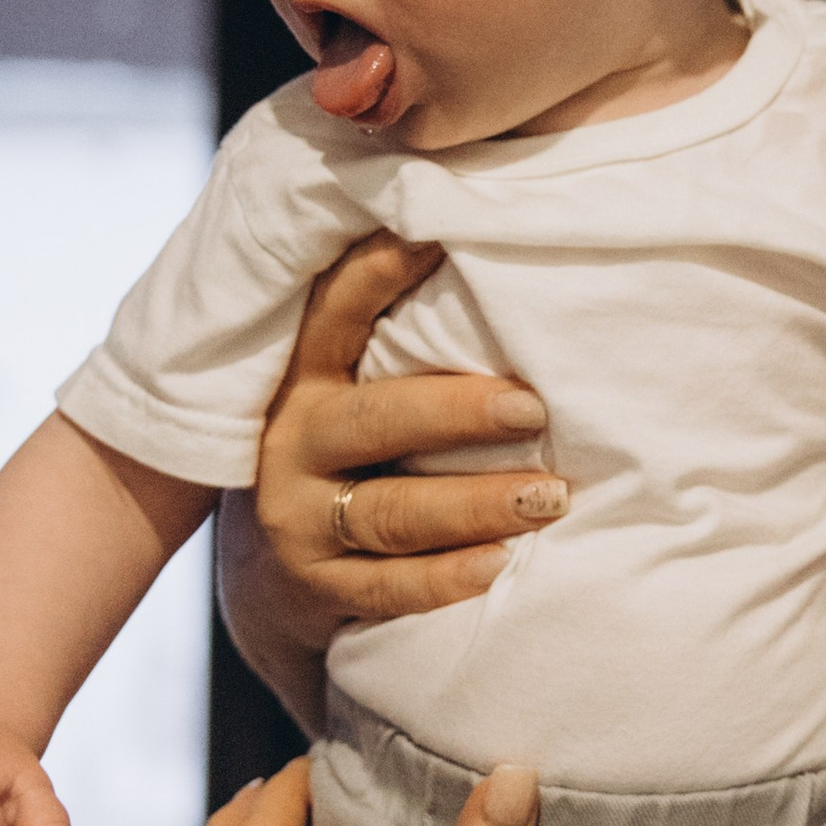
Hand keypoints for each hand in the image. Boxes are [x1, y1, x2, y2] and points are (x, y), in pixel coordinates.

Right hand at [221, 235, 567, 715]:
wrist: (275, 572)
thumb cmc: (349, 448)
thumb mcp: (346, 382)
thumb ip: (393, 328)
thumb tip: (487, 240)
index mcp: (301, 375)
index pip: (334, 313)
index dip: (377, 272)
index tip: (438, 238)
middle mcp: (292, 442)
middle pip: (374, 422)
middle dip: (455, 413)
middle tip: (534, 407)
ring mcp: (300, 519)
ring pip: (391, 512)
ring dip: (475, 504)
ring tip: (550, 496)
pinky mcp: (321, 587)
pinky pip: (389, 588)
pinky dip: (447, 577)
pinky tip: (502, 564)